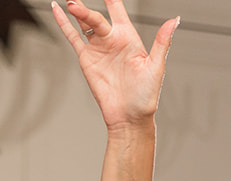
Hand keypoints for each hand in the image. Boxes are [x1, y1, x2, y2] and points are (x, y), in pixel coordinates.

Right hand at [54, 1, 179, 129]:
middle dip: (86, 7)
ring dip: (77, 11)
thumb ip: (162, 41)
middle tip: (77, 0)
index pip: (118, 9)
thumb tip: (174, 20)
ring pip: (84, 23)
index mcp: (129, 38)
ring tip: (71, 1)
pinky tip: (57, 9)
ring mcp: (98, 48)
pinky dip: (63, 23)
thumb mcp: (156, 66)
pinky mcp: (86, 59)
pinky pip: (73, 37)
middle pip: (96, 16)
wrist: (129, 117)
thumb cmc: (145, 96)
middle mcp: (112, 40)